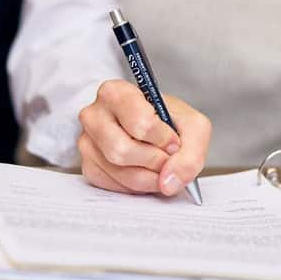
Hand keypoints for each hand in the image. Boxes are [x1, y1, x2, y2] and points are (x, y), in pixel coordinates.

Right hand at [77, 79, 210, 196]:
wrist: (156, 130)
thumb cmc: (169, 121)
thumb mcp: (193, 126)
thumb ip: (190, 152)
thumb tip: (169, 182)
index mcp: (116, 93)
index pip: (140, 123)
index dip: (163, 139)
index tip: (173, 141)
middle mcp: (94, 115)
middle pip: (122, 150)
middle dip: (154, 161)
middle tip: (167, 158)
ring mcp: (87, 142)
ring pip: (119, 172)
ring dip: (150, 177)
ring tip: (161, 166)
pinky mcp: (89, 167)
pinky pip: (114, 187)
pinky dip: (138, 186)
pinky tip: (145, 171)